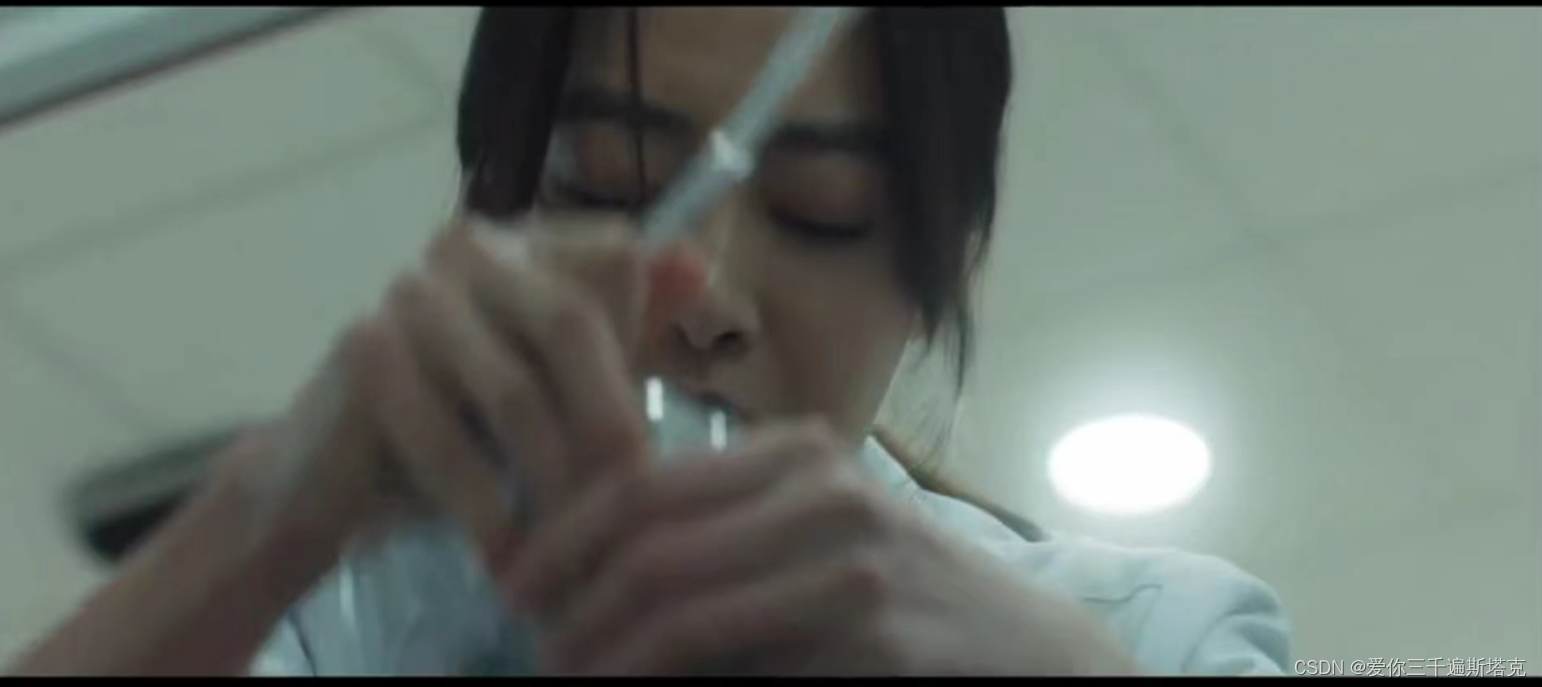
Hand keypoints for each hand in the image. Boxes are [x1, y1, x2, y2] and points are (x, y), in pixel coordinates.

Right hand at [215, 207, 707, 571]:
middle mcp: (464, 247)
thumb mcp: (561, 378)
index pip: (615, 262)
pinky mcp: (362, 352)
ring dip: (551, 479)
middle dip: (609, 423)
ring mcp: (407, 293)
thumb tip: (700, 267)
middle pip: (571, 322)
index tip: (644, 445)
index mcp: (522, 239)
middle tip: (630, 504)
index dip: (639, 352)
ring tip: (573, 542)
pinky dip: (483, 504)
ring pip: (514, 392)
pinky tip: (506, 552)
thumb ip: (628, 322)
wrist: (333, 478)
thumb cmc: (463, 428)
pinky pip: (444, 437)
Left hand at [500, 421, 1139, 675]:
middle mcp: (821, 488)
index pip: (642, 480)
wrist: (1028, 653)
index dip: (562, 534)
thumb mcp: (816, 536)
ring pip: (677, 606)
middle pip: (647, 538)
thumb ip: (725, 536)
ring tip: (569, 678)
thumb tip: (590, 571)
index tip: (513, 584)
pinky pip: (733, 660)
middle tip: (533, 648)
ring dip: (604, 655)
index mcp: (797, 453)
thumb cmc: (906, 598)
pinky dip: (667, 684)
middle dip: (568, 601)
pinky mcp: (871, 632)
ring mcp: (850, 558)